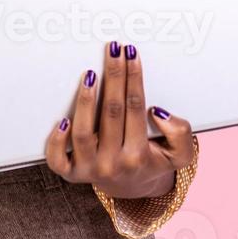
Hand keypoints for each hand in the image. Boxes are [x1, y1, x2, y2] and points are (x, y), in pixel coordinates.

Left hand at [43, 41, 195, 199]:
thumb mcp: (178, 155)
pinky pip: (57, 159)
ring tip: (90, 75)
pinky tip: (62, 118)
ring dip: (86, 101)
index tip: (131, 55)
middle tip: (113, 51)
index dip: (134, 78)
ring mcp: (89, 168)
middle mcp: (112, 163)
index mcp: (138, 155)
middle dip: (114, 76)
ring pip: (83, 133)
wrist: (129, 187)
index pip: (135, 108)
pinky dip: (57, 140)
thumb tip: (157, 112)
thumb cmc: (149, 162)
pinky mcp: (70, 173)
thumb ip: (180, 134)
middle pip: (111, 113)